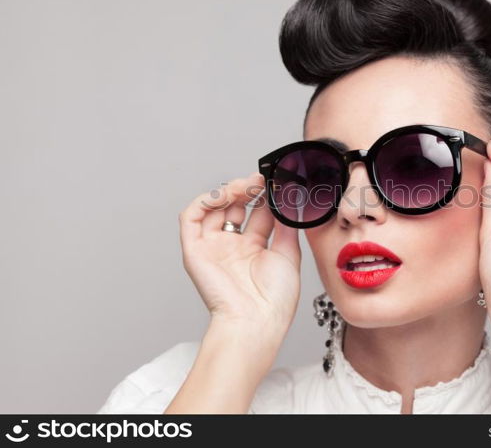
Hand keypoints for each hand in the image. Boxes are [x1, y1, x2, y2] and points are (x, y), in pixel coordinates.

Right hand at [178, 172, 300, 331]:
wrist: (256, 321)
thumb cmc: (275, 299)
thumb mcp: (288, 254)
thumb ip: (287, 226)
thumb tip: (289, 201)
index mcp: (256, 251)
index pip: (259, 214)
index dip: (265, 196)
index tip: (277, 182)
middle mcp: (234, 248)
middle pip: (235, 208)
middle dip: (247, 189)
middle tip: (261, 180)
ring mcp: (214, 248)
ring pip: (213, 209)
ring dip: (228, 191)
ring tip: (245, 185)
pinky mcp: (195, 251)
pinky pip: (190, 219)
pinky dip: (203, 201)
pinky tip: (222, 194)